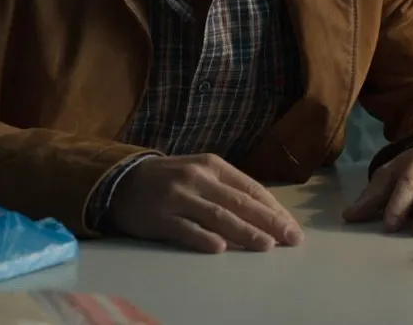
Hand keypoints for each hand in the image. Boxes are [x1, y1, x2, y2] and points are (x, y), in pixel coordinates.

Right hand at [107, 154, 303, 252]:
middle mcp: (197, 178)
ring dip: (244, 232)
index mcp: (212, 165)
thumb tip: (266, 214)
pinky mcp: (159, 217)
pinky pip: (184, 229)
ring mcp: (177, 197)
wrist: (120, 180)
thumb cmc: (170, 180)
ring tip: (266, 246)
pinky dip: (203, 238)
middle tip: (291, 239)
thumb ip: (228, 190)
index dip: (273, 208)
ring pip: (217, 216)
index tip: (292, 226)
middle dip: (269, 222)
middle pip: (239, 202)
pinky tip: (219, 248)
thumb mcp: (200, 173)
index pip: (250, 188)